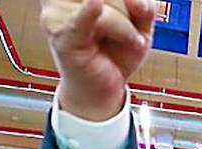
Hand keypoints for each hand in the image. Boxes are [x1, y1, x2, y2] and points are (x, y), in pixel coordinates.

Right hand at [39, 0, 154, 120]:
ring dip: (125, 27)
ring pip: (104, 3)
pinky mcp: (62, 37)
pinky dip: (89, 14)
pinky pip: (79, 20)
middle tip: (134, 32)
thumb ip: (143, 5)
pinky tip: (95, 6)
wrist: (106, 87)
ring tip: (128, 41)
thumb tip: (137, 3)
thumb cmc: (117, 52)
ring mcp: (57, 14)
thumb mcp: (139, 23)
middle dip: (129, 10)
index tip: (139, 9)